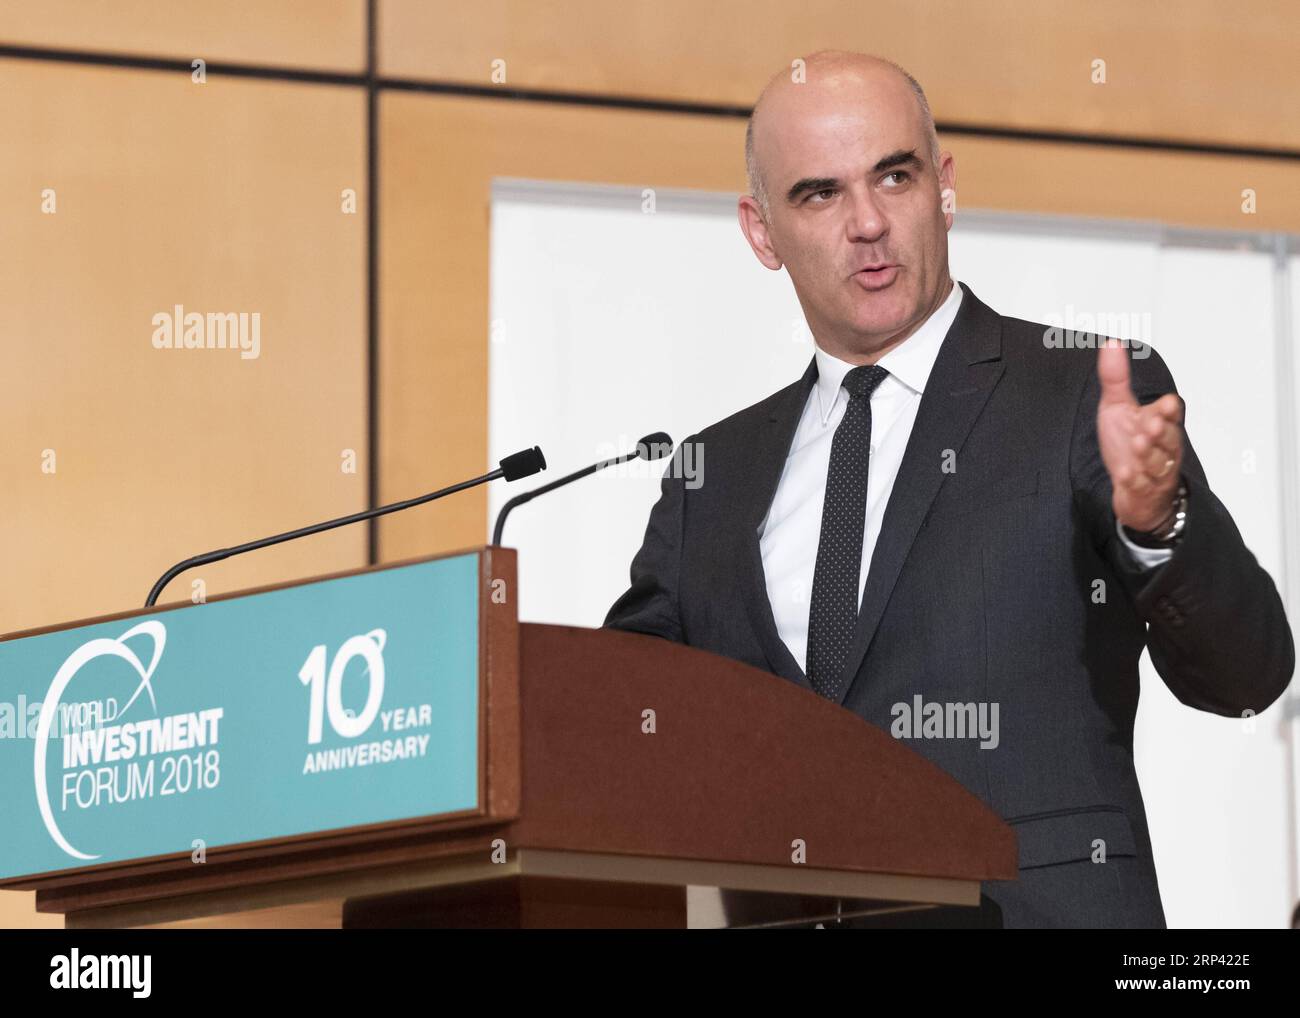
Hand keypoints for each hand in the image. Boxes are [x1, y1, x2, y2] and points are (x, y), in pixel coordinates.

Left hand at [1097, 340, 1184, 531]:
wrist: (1131, 486)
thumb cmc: (1128, 443)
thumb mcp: (1117, 408)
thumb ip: (1116, 378)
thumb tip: (1112, 343)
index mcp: (1158, 422)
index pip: (1170, 413)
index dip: (1168, 409)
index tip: (1164, 403)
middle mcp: (1161, 446)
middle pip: (1168, 438)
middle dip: (1161, 431)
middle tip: (1151, 424)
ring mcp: (1154, 471)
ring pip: (1157, 462)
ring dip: (1148, 453)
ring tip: (1138, 443)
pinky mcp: (1143, 491)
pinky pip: (1142, 487)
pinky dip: (1135, 482)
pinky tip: (1126, 476)